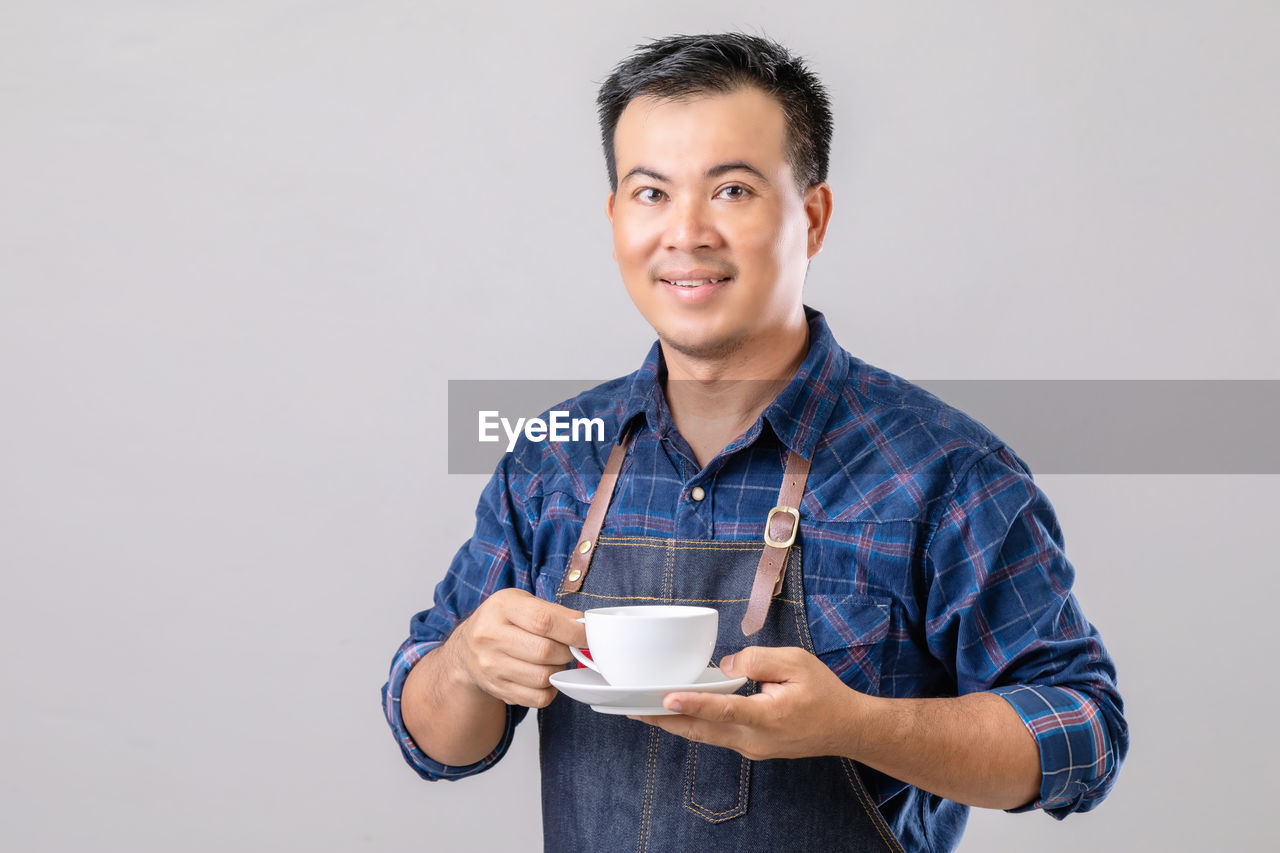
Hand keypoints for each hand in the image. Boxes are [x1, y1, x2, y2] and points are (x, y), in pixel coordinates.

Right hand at [443, 588, 586, 708]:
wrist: (466, 649)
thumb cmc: (501, 621)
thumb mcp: (521, 602)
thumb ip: (553, 612)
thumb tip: (583, 628)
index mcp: (501, 607)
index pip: (543, 621)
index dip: (572, 630)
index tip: (587, 635)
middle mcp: (490, 636)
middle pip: (545, 651)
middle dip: (566, 650)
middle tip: (568, 646)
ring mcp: (490, 666)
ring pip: (543, 677)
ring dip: (558, 670)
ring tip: (554, 659)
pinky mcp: (497, 689)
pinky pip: (537, 698)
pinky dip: (550, 689)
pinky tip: (545, 676)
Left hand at [628, 645, 866, 760]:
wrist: (846, 728)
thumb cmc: (824, 693)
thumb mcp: (796, 661)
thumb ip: (758, 660)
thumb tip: (725, 667)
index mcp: (769, 716)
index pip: (724, 709)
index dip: (693, 703)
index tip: (666, 698)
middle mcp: (755, 738)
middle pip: (701, 730)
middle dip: (664, 721)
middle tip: (632, 709)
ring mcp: (751, 748)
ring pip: (704, 736)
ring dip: (672, 725)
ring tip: (641, 713)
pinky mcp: (750, 748)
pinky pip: (715, 736)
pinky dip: (692, 726)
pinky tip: (674, 716)